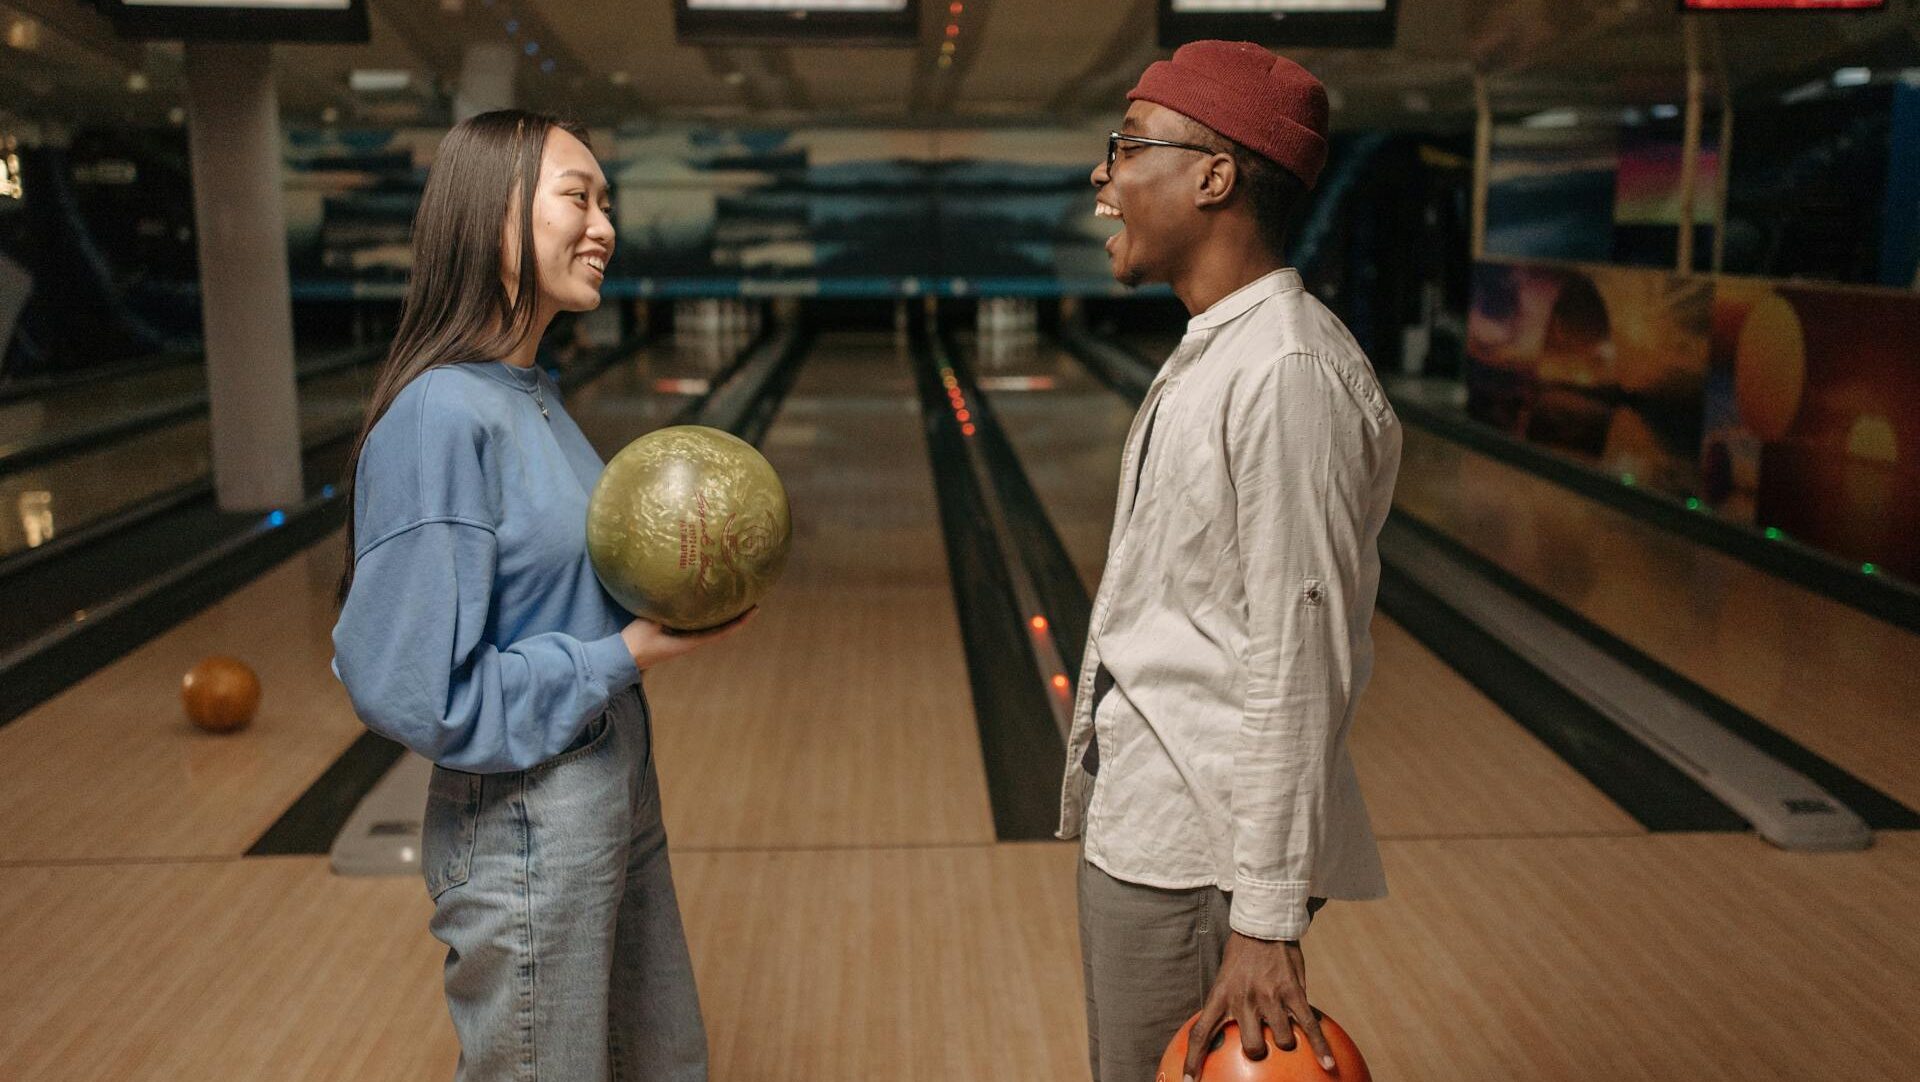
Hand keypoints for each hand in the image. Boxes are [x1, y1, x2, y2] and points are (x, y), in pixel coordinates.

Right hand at [620, 608, 755, 669]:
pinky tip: (706, 601)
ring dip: (720, 613)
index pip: (722, 632)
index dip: (739, 621)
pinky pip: (695, 623)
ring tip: (732, 596)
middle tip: (750, 597)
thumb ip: (666, 608)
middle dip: (735, 614)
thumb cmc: (636, 642)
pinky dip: (705, 613)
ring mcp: (683, 640)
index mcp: (690, 642)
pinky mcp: (674, 636)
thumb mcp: (651, 622)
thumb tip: (678, 591)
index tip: (755, 610)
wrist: (622, 657)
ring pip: (708, 625)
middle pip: (719, 627)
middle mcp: (691, 642)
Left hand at [1181, 932, 1336, 1080]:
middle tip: (1261, 1045)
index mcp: (1220, 997)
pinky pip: (1309, 1026)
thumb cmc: (1242, 956)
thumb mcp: (1224, 979)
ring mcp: (1270, 997)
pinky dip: (1319, 1048)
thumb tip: (1228, 1034)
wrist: (1263, 925)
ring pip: (1282, 1040)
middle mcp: (1243, 1000)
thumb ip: (1228, 1006)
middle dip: (1258, 1052)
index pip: (1201, 1034)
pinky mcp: (1293, 992)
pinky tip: (1327, 1064)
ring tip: (1286, 1035)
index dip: (1195, 1061)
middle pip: (1252, 1047)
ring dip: (1285, 1042)